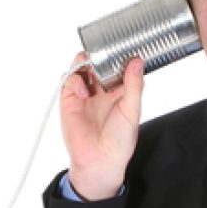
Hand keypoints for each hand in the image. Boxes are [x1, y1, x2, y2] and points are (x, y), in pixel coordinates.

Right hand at [61, 53, 143, 199]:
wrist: (100, 159)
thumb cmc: (119, 140)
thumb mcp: (132, 110)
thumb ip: (134, 85)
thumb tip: (137, 62)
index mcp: (119, 89)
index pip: (118, 64)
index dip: (119, 55)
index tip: (124, 47)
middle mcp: (101, 88)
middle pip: (98, 61)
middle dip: (100, 55)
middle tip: (105, 54)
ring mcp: (84, 92)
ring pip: (81, 65)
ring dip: (86, 62)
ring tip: (92, 68)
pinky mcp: (69, 99)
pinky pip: (69, 80)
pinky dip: (76, 80)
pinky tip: (84, 92)